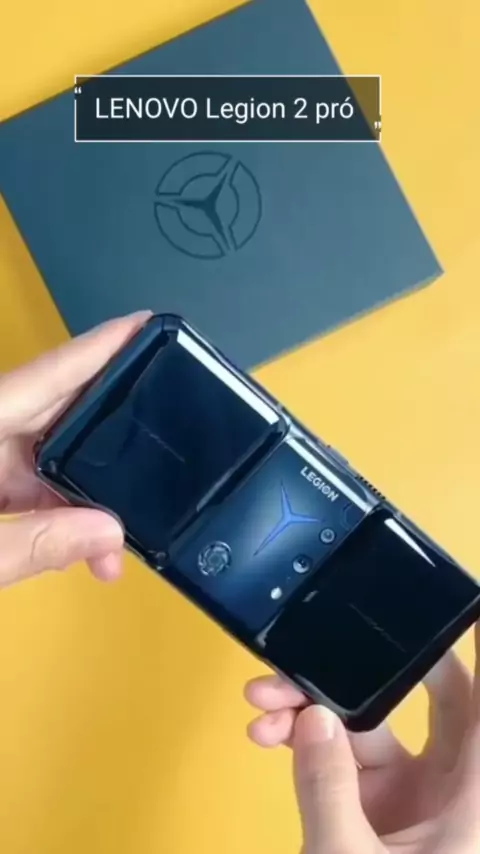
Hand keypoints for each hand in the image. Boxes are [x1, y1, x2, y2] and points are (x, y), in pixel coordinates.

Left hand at [0, 311, 150, 587]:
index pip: (44, 377)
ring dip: (85, 502)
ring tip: (121, 545)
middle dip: (111, 443)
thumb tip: (109, 533)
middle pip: (54, 418)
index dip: (98, 349)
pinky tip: (88, 553)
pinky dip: (57, 522)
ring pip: (44, 466)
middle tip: (169, 453)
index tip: (147, 325)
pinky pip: (25, 497)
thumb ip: (29, 545)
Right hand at [246, 622, 479, 853]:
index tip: (468, 607)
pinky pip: (337, 754)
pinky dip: (303, 739)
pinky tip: (266, 731)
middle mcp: (442, 784)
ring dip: (315, 703)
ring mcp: (404, 793)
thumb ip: (329, 789)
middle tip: (340, 634)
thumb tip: (315, 718)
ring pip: (366, 723)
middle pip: (426, 697)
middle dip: (378, 662)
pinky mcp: (367, 807)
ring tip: (264, 696)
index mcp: (466, 796)